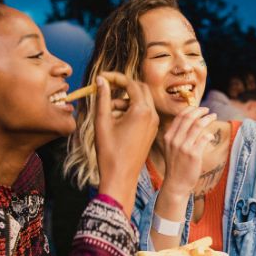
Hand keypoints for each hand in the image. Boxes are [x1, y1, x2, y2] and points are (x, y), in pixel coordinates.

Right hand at [95, 73, 158, 216]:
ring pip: (142, 101)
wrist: (121, 178)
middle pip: (140, 88)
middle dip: (123, 85)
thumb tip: (101, 80)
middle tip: (106, 87)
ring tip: (106, 109)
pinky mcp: (152, 131)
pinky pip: (144, 112)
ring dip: (125, 99)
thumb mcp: (102, 122)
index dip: (115, 77)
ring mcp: (154, 124)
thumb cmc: (110, 153)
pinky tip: (115, 119)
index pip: (131, 83)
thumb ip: (102, 98)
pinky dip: (131, 110)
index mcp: (142, 111)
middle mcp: (152, 115)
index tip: (102, 77)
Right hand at [160, 106, 217, 196]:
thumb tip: (192, 122)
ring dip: (208, 119)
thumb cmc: (176, 166)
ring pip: (198, 125)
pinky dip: (209, 135)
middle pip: (189, 118)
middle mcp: (175, 140)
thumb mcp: (171, 148)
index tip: (198, 108)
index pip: (180, 116)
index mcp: (169, 136)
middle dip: (200, 111)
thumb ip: (178, 136)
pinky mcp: (193, 154)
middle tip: (208, 110)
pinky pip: (204, 138)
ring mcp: (184, 147)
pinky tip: (211, 136)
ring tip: (214, 116)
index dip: (190, 109)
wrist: (176, 183)